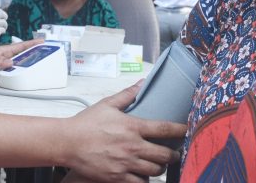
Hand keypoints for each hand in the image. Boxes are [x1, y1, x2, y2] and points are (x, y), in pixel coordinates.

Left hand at [0, 39, 42, 82]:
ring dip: (21, 71)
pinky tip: (16, 82)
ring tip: (31, 72)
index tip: (42, 42)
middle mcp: (3, 59)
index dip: (31, 44)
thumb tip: (10, 63)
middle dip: (31, 58)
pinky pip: (6, 79)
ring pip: (14, 70)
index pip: (19, 46)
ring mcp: (0, 68)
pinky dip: (11, 80)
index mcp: (2, 51)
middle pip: (20, 58)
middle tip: (42, 58)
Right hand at [60, 83, 185, 181]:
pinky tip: (143, 174)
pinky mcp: (118, 177)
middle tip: (174, 152)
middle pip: (165, 155)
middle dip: (173, 154)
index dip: (180, 130)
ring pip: (155, 171)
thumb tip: (141, 83)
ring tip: (158, 163)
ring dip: (160, 168)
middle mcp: (132, 147)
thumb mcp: (107, 104)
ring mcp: (126, 164)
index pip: (164, 129)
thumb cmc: (86, 124)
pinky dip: (144, 179)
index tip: (188, 130)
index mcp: (132, 127)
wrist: (67, 143)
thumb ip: (127, 95)